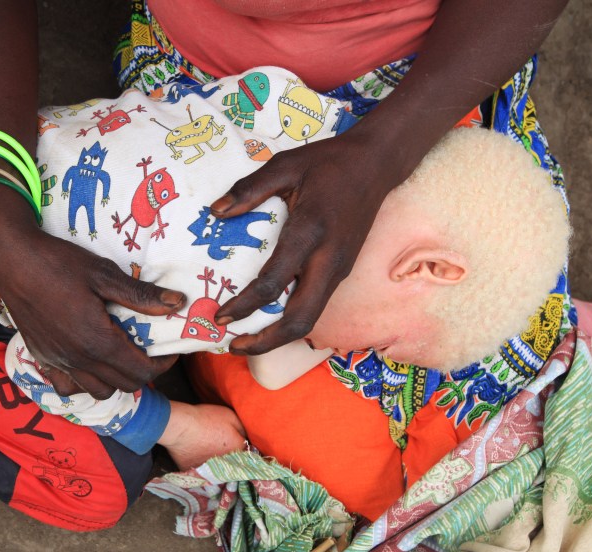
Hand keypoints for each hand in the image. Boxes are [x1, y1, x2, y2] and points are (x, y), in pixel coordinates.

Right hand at [0, 190, 184, 398]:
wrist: (10, 259)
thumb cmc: (58, 263)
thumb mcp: (104, 274)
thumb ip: (142, 295)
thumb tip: (179, 302)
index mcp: (97, 341)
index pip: (142, 371)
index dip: (163, 364)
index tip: (170, 350)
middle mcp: (78, 359)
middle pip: (123, 385)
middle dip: (143, 372)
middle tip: (149, 350)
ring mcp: (57, 361)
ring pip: (97, 391)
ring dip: (116, 380)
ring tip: (121, 356)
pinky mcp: (41, 357)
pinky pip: (67, 386)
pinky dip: (83, 383)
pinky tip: (88, 362)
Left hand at [209, 130, 398, 355]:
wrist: (376, 164)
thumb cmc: (328, 162)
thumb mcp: (285, 166)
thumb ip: (249, 189)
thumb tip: (215, 211)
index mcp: (310, 231)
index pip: (274, 283)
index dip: (245, 306)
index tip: (221, 316)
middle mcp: (328, 258)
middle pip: (300, 319)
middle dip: (266, 341)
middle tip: (234, 347)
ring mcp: (339, 268)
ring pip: (311, 318)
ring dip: (280, 335)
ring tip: (248, 340)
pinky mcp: (343, 270)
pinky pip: (316, 304)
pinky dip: (292, 319)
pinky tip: (270, 317)